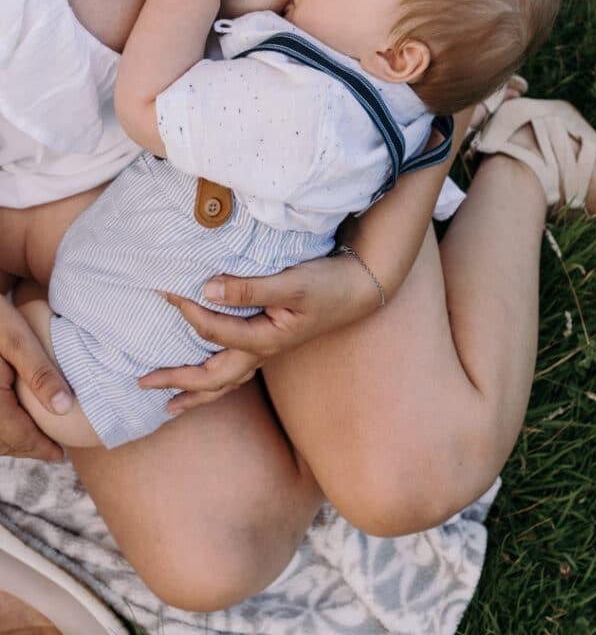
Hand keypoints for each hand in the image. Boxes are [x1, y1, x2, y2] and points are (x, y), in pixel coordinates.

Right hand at [0, 297, 72, 460]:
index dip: (37, 448)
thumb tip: (65, 408)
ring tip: (34, 435)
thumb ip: (40, 373)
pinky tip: (12, 415)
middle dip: (23, 446)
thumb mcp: (15, 336)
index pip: (14, 435)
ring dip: (9, 438)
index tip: (58, 455)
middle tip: (49, 450)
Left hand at [139, 252, 381, 412]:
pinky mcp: (272, 341)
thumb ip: (250, 288)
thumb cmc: (327, 284)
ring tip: (168, 406)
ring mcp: (268, 351)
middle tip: (141, 382)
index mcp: (264, 340)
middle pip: (213, 379)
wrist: (360, 288)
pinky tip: (208, 379)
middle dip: (176, 381)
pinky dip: (216, 381)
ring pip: (225, 382)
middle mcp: (262, 352)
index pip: (214, 333)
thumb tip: (207, 289)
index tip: (164, 291)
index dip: (187, 312)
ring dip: (195, 393)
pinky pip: (236, 371)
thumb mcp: (291, 283)